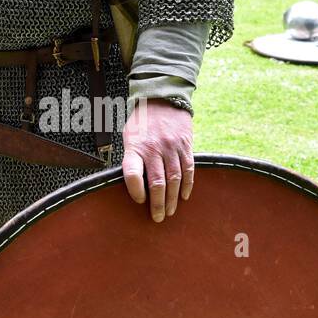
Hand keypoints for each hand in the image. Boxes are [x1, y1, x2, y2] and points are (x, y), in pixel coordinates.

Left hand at [121, 99, 194, 221]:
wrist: (163, 99)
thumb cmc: (142, 123)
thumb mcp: (129, 137)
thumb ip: (132, 158)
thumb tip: (134, 184)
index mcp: (135, 147)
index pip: (132, 172)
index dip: (135, 189)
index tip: (139, 201)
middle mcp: (153, 148)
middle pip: (156, 182)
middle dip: (158, 203)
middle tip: (158, 218)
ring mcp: (171, 147)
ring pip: (174, 179)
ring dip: (173, 199)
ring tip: (170, 211)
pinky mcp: (185, 146)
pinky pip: (188, 169)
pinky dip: (187, 185)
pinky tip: (184, 197)